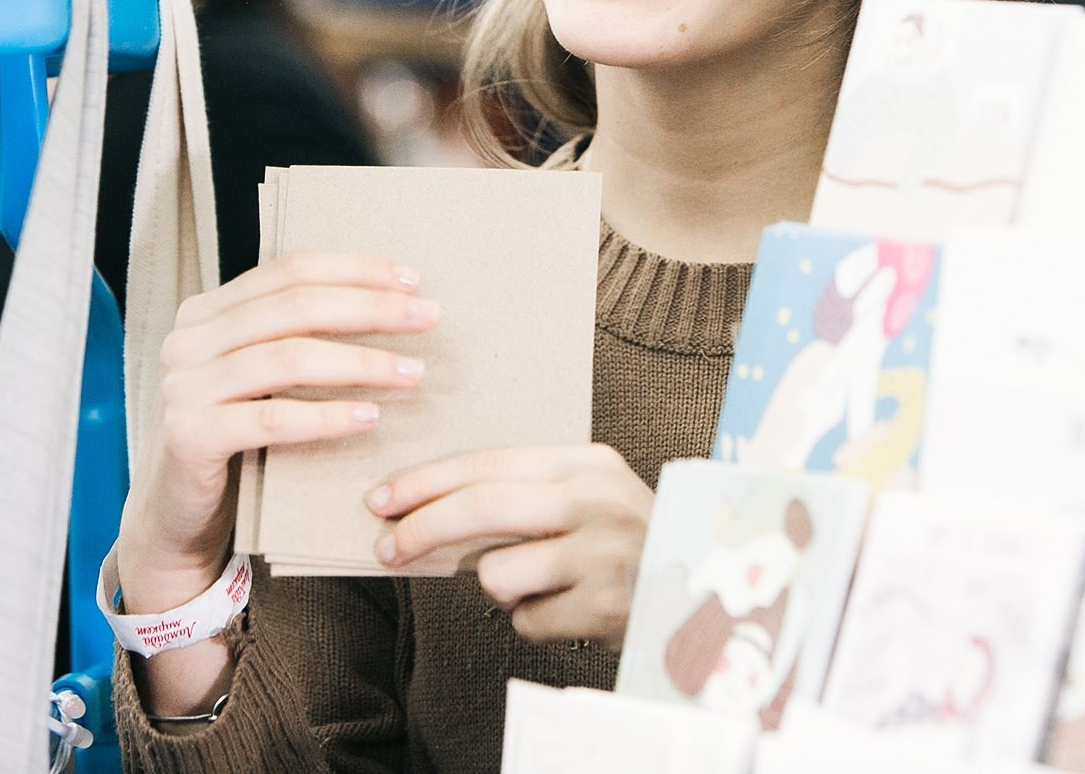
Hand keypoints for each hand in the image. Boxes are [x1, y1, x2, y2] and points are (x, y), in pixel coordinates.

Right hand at [116, 252, 439, 610]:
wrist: (179, 518)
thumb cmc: (235, 440)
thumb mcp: (257, 378)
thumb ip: (292, 337)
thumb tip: (388, 300)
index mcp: (206, 312)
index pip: (289, 271)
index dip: (354, 270)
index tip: (412, 280)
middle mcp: (188, 341)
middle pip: (295, 307)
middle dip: (371, 308)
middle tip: (428, 318)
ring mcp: (183, 387)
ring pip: (289, 358)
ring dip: (361, 362)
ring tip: (412, 373)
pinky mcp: (189, 435)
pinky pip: (271, 419)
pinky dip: (326, 416)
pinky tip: (369, 417)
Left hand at [369, 444, 652, 649]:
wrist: (703, 590)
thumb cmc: (628, 545)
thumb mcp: (588, 500)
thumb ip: (525, 497)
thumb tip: (429, 512)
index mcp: (588, 462)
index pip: (489, 462)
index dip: (426, 481)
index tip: (381, 499)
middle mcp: (598, 499)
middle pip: (483, 506)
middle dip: (423, 528)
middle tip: (388, 549)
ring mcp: (604, 552)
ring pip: (498, 574)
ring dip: (503, 589)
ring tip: (545, 586)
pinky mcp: (605, 606)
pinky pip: (527, 622)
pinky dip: (535, 623)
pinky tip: (570, 612)